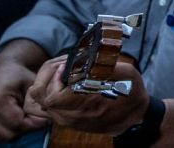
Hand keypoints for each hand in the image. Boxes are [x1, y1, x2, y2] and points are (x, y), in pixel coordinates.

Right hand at [0, 57, 43, 140]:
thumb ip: (38, 102)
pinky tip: (18, 118)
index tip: (44, 117)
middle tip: (36, 118)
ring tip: (26, 117)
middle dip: (26, 128)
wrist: (2, 71)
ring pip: (4, 136)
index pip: (17, 123)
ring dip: (17, 130)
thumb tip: (46, 119)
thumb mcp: (32, 84)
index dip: (34, 123)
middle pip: (10, 133)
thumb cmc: (18, 76)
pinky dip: (10, 129)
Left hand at [25, 58, 148, 135]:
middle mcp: (71, 115)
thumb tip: (88, 55)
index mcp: (85, 105)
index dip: (53, 79)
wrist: (133, 116)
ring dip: (48, 84)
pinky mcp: (66, 119)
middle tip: (62, 67)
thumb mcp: (125, 73)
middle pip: (40, 98)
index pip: (51, 97)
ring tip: (64, 73)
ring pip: (40, 103)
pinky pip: (47, 106)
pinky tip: (66, 83)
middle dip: (47, 78)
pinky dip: (52, 92)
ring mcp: (67, 119)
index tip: (67, 66)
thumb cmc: (130, 93)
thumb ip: (104, 64)